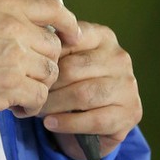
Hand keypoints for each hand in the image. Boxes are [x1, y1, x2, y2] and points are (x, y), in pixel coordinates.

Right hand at [0, 0, 79, 119]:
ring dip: (37, 86)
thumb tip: (27, 28)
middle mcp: (14, 28)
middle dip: (44, 63)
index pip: (52, 8)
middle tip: (27, 74)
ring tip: (18, 91)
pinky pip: (39, 97)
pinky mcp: (11, 86)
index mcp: (5, 7)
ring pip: (49, 75)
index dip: (68, 23)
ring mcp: (15, 57)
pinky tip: (16, 105)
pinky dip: (30, 106)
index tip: (72, 36)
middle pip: (53, 48)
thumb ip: (4, 17)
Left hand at [39, 21, 141, 159]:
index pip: (70, 39)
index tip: (29, 67)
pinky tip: (51, 123)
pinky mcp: (130, 113)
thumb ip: (56, 50)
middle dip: (47, 85)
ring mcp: (128, 85)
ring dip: (54, 105)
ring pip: (83, 94)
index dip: (47, 56)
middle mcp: (119, 57)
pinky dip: (68, 123)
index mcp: (104, 36)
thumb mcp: (69, 59)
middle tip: (29, 94)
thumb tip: (29, 52)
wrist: (101, 119)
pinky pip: (94, 120)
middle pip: (73, 69)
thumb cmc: (78, 82)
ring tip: (37, 110)